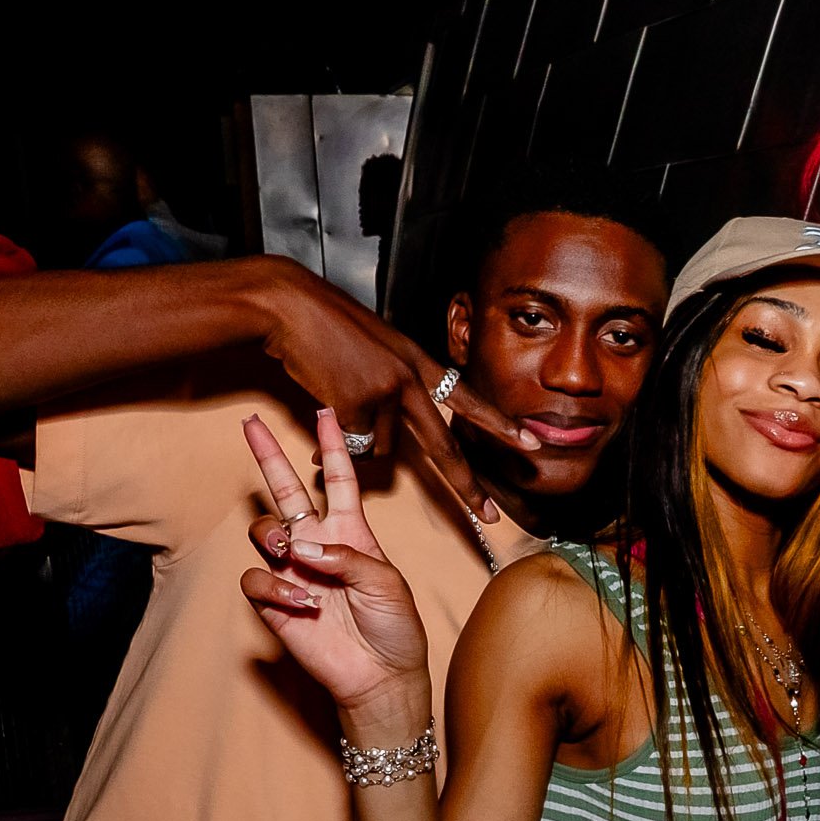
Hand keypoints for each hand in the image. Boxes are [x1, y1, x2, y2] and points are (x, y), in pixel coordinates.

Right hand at [239, 408, 429, 718]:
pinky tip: (303, 604)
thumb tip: (301, 547)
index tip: (325, 411)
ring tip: (296, 558)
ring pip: (263, 532)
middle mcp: (317, 545)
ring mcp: (292, 572)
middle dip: (268, 456)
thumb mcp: (386, 582)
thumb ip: (347, 556)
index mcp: (351, 532)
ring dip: (275, 538)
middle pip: (285, 491)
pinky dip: (276, 588)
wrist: (381, 675)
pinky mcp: (274, 603)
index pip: (337, 480)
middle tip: (251, 424)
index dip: (332, 446)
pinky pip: (256, 580)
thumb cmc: (394, 627)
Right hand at [254, 258, 538, 521]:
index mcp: (418, 361)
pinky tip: (323, 411)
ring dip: (360, 441)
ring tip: (336, 403)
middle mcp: (410, 379)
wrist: (289, 305)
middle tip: (490, 515)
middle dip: (467, 486)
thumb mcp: (377, 346)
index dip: (500, 424)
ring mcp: (386, 393)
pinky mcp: (357, 405)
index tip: (531, 442)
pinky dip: (335, 444)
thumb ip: (394, 380)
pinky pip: (352, 445)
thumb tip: (388, 425)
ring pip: (380, 449)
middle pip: (444, 445)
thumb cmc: (326, 323)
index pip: (468, 399)